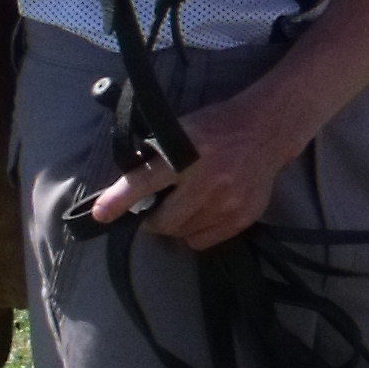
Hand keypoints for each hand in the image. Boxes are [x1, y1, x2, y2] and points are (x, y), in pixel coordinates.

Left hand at [84, 83, 298, 249]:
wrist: (267, 130)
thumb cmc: (217, 126)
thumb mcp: (182, 130)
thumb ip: (157, 157)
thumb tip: (127, 187)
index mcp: (185, 154)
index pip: (144, 181)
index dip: (119, 200)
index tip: (100, 215)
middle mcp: (207, 182)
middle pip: (163, 221)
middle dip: (153, 218)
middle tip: (158, 206)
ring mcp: (227, 203)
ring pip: (182, 234)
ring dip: (177, 224)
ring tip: (188, 204)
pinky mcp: (242, 218)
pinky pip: (203, 241)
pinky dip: (196, 230)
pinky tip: (205, 211)